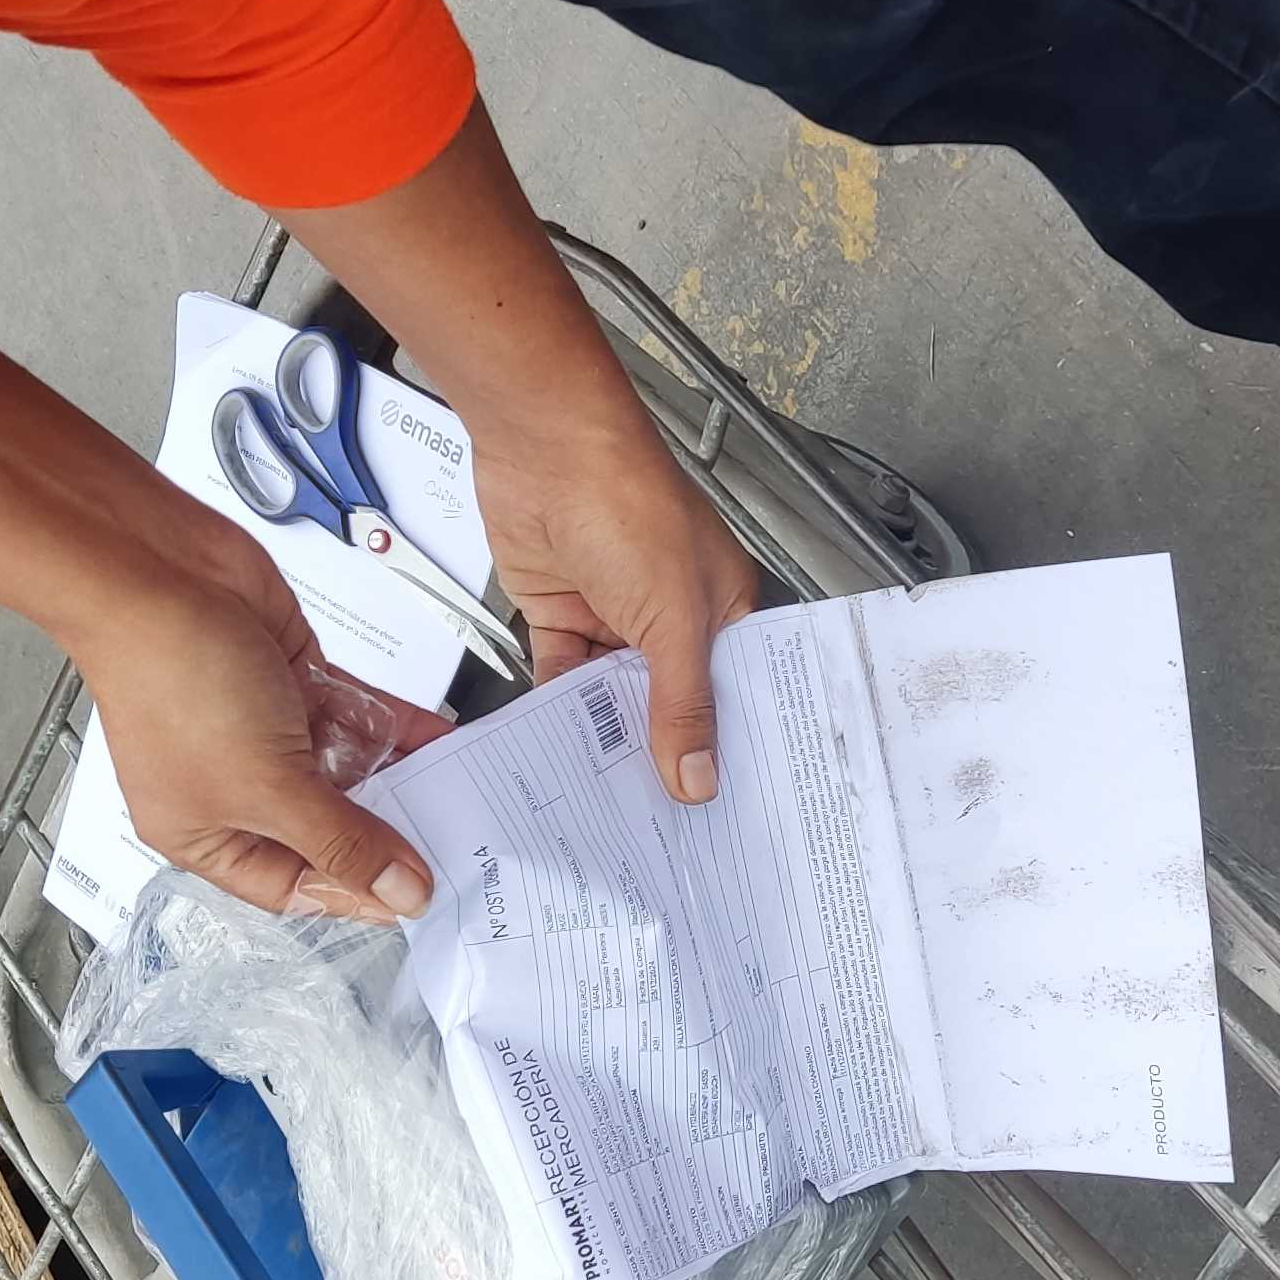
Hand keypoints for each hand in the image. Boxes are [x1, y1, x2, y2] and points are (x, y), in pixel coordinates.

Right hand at [67, 528, 451, 920]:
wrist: (158, 571)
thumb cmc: (174, 679)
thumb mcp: (268, 785)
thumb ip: (343, 840)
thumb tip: (400, 895)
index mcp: (205, 833)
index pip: (294, 885)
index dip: (355, 894)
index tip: (418, 899)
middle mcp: (235, 786)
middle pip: (327, 830)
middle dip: (386, 837)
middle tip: (456, 849)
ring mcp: (268, 729)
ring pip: (349, 770)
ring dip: (401, 780)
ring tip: (464, 799)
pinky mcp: (296, 679)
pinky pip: (359, 716)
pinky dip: (399, 729)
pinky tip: (445, 742)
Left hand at [470, 392, 757, 801]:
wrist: (545, 449)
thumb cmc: (629, 502)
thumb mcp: (672, 617)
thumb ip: (682, 702)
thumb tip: (697, 776)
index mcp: (722, 606)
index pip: (733, 691)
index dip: (728, 746)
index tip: (723, 808)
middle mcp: (671, 614)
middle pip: (670, 700)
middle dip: (663, 753)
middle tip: (665, 829)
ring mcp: (614, 614)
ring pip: (612, 696)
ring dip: (606, 738)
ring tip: (608, 807)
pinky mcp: (561, 612)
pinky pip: (563, 678)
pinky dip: (558, 713)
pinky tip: (559, 756)